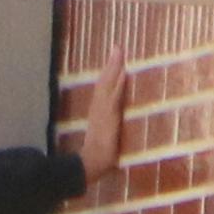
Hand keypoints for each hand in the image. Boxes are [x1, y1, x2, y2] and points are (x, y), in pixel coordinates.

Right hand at [71, 60, 126, 192]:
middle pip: (105, 82)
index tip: (114, 60)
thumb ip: (103, 136)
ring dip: (113, 68)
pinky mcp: (108, 116)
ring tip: (118, 52)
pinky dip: (117, 83)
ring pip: (108, 85)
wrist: (91, 166)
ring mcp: (103, 111)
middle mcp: (99, 109)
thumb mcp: (100, 143)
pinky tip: (123, 72)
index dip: (108, 74)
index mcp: (98, 114)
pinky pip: (114, 96)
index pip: (103, 90)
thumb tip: (107, 134)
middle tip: (117, 47)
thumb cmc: (95, 158)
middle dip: (111, 65)